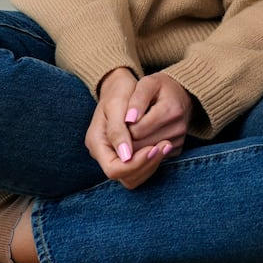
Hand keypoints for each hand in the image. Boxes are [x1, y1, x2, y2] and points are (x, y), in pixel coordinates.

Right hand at [85, 68, 189, 189]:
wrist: (121, 85)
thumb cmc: (119, 90)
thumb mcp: (117, 104)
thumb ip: (118, 131)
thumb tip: (126, 156)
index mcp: (96, 142)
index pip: (113, 169)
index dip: (134, 164)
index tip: (153, 147)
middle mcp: (103, 153)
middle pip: (125, 177)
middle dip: (146, 164)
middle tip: (164, 145)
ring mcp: (115, 156)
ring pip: (134, 177)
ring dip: (151, 164)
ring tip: (166, 144)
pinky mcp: (127, 156)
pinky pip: (141, 170)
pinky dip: (153, 161)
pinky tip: (163, 146)